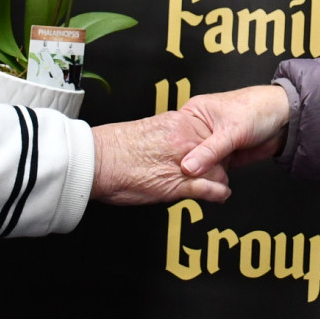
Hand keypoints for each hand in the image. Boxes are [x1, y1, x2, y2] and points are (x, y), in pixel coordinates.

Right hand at [91, 111, 230, 204]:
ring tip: (217, 184)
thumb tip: (176, 139)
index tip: (212, 151)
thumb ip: (171, 134)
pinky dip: (219, 194)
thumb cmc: (116, 147)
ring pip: (219, 171)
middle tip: (214, 168)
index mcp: (180, 123)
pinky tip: (220, 195)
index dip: (213, 145)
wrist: (100, 161)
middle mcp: (186, 141)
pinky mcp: (180, 185)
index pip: (212, 132)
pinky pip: (211, 189)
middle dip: (219, 162)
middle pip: (219, 152)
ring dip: (219, 179)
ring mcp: (185, 163)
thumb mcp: (150, 129)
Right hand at [177, 84, 292, 180]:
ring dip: (201, 175)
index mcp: (195, 112)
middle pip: (186, 152)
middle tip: (183, 182)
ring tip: (196, 186)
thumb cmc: (259, 109)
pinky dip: (212, 179)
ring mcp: (212, 144)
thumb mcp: (230, 131)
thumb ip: (209, 151)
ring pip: (199, 164)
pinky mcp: (224, 157)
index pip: (176, 136)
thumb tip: (188, 168)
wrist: (285, 120)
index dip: (173, 153)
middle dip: (188, 167)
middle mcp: (200, 128)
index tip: (170, 170)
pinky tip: (209, 186)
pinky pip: (212, 171)